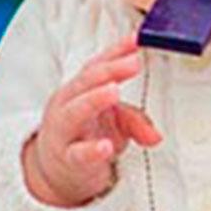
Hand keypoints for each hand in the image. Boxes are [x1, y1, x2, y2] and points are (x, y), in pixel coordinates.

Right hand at [22, 36, 162, 207]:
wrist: (54, 171)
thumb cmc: (85, 136)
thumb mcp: (114, 123)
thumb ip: (136, 121)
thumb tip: (156, 136)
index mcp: (80, 90)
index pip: (97, 66)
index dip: (116, 52)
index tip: (137, 40)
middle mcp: (68, 105)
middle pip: (85, 82)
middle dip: (110, 70)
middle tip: (133, 62)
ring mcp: (64, 131)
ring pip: (74, 112)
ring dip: (94, 100)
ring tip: (114, 91)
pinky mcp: (67, 158)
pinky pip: (77, 153)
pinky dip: (91, 150)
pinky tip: (106, 147)